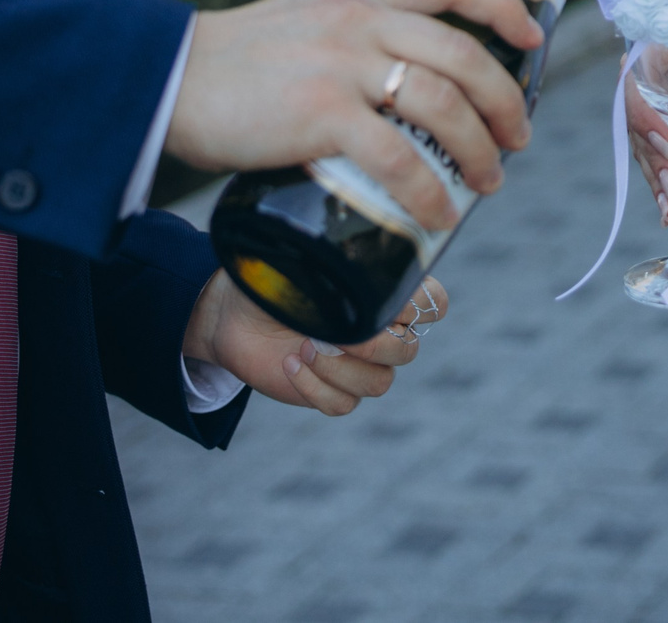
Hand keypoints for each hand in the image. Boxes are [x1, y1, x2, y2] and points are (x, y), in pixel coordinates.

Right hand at [167, 0, 539, 233]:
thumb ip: (353, 33)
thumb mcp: (306, 18)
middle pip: (464, 52)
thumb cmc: (234, 62)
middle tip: (520, 137)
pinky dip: (429, 191)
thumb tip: (404, 76)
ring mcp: (342, 64)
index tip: (534, 36)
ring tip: (489, 181)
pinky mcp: (320, 114)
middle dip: (505, 99)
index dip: (504, 7)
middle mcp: (359, 19)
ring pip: (443, 103)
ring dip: (479, 148)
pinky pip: (398, 157)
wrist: (165, 79)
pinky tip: (440, 214)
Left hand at [181, 270, 445, 416]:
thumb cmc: (274, 277)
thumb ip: (339, 269)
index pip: (436, 304)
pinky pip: (345, 404)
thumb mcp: (305, 262)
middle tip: (333, 333)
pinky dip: (316, 388)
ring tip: (305, 348)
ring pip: (380, 383)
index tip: (377, 299)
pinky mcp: (334, 392)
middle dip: (372, 345)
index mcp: (385, 293)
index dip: (417, 306)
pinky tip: (291, 365)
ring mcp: (358, 366)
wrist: (232, 312)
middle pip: (409, 350)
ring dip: (340, 369)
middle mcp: (381, 331)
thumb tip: (357, 277)